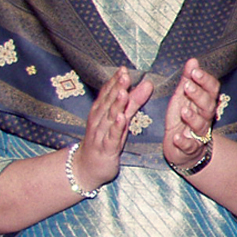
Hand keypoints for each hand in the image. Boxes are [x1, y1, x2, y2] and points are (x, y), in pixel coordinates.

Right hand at [73, 66, 152, 189]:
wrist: (87, 168)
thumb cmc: (105, 140)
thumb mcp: (121, 119)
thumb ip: (133, 102)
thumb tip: (148, 83)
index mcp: (101, 112)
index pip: (107, 93)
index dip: (115, 81)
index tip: (123, 69)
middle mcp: (98, 121)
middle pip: (108, 102)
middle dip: (116, 88)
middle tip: (124, 75)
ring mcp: (100, 135)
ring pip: (108, 118)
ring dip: (116, 105)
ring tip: (123, 92)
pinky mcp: (106, 149)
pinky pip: (111, 137)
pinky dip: (116, 127)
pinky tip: (121, 118)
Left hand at [162, 58, 220, 170]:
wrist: (183, 150)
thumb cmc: (183, 120)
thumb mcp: (183, 97)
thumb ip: (187, 79)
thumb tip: (193, 60)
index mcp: (204, 103)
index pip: (212, 90)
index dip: (205, 81)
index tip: (194, 72)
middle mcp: (205, 118)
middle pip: (208, 105)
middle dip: (199, 95)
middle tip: (187, 86)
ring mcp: (199, 134)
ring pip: (201, 125)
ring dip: (193, 117)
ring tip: (183, 111)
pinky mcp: (190, 148)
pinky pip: (189, 145)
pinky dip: (184, 142)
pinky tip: (177, 137)